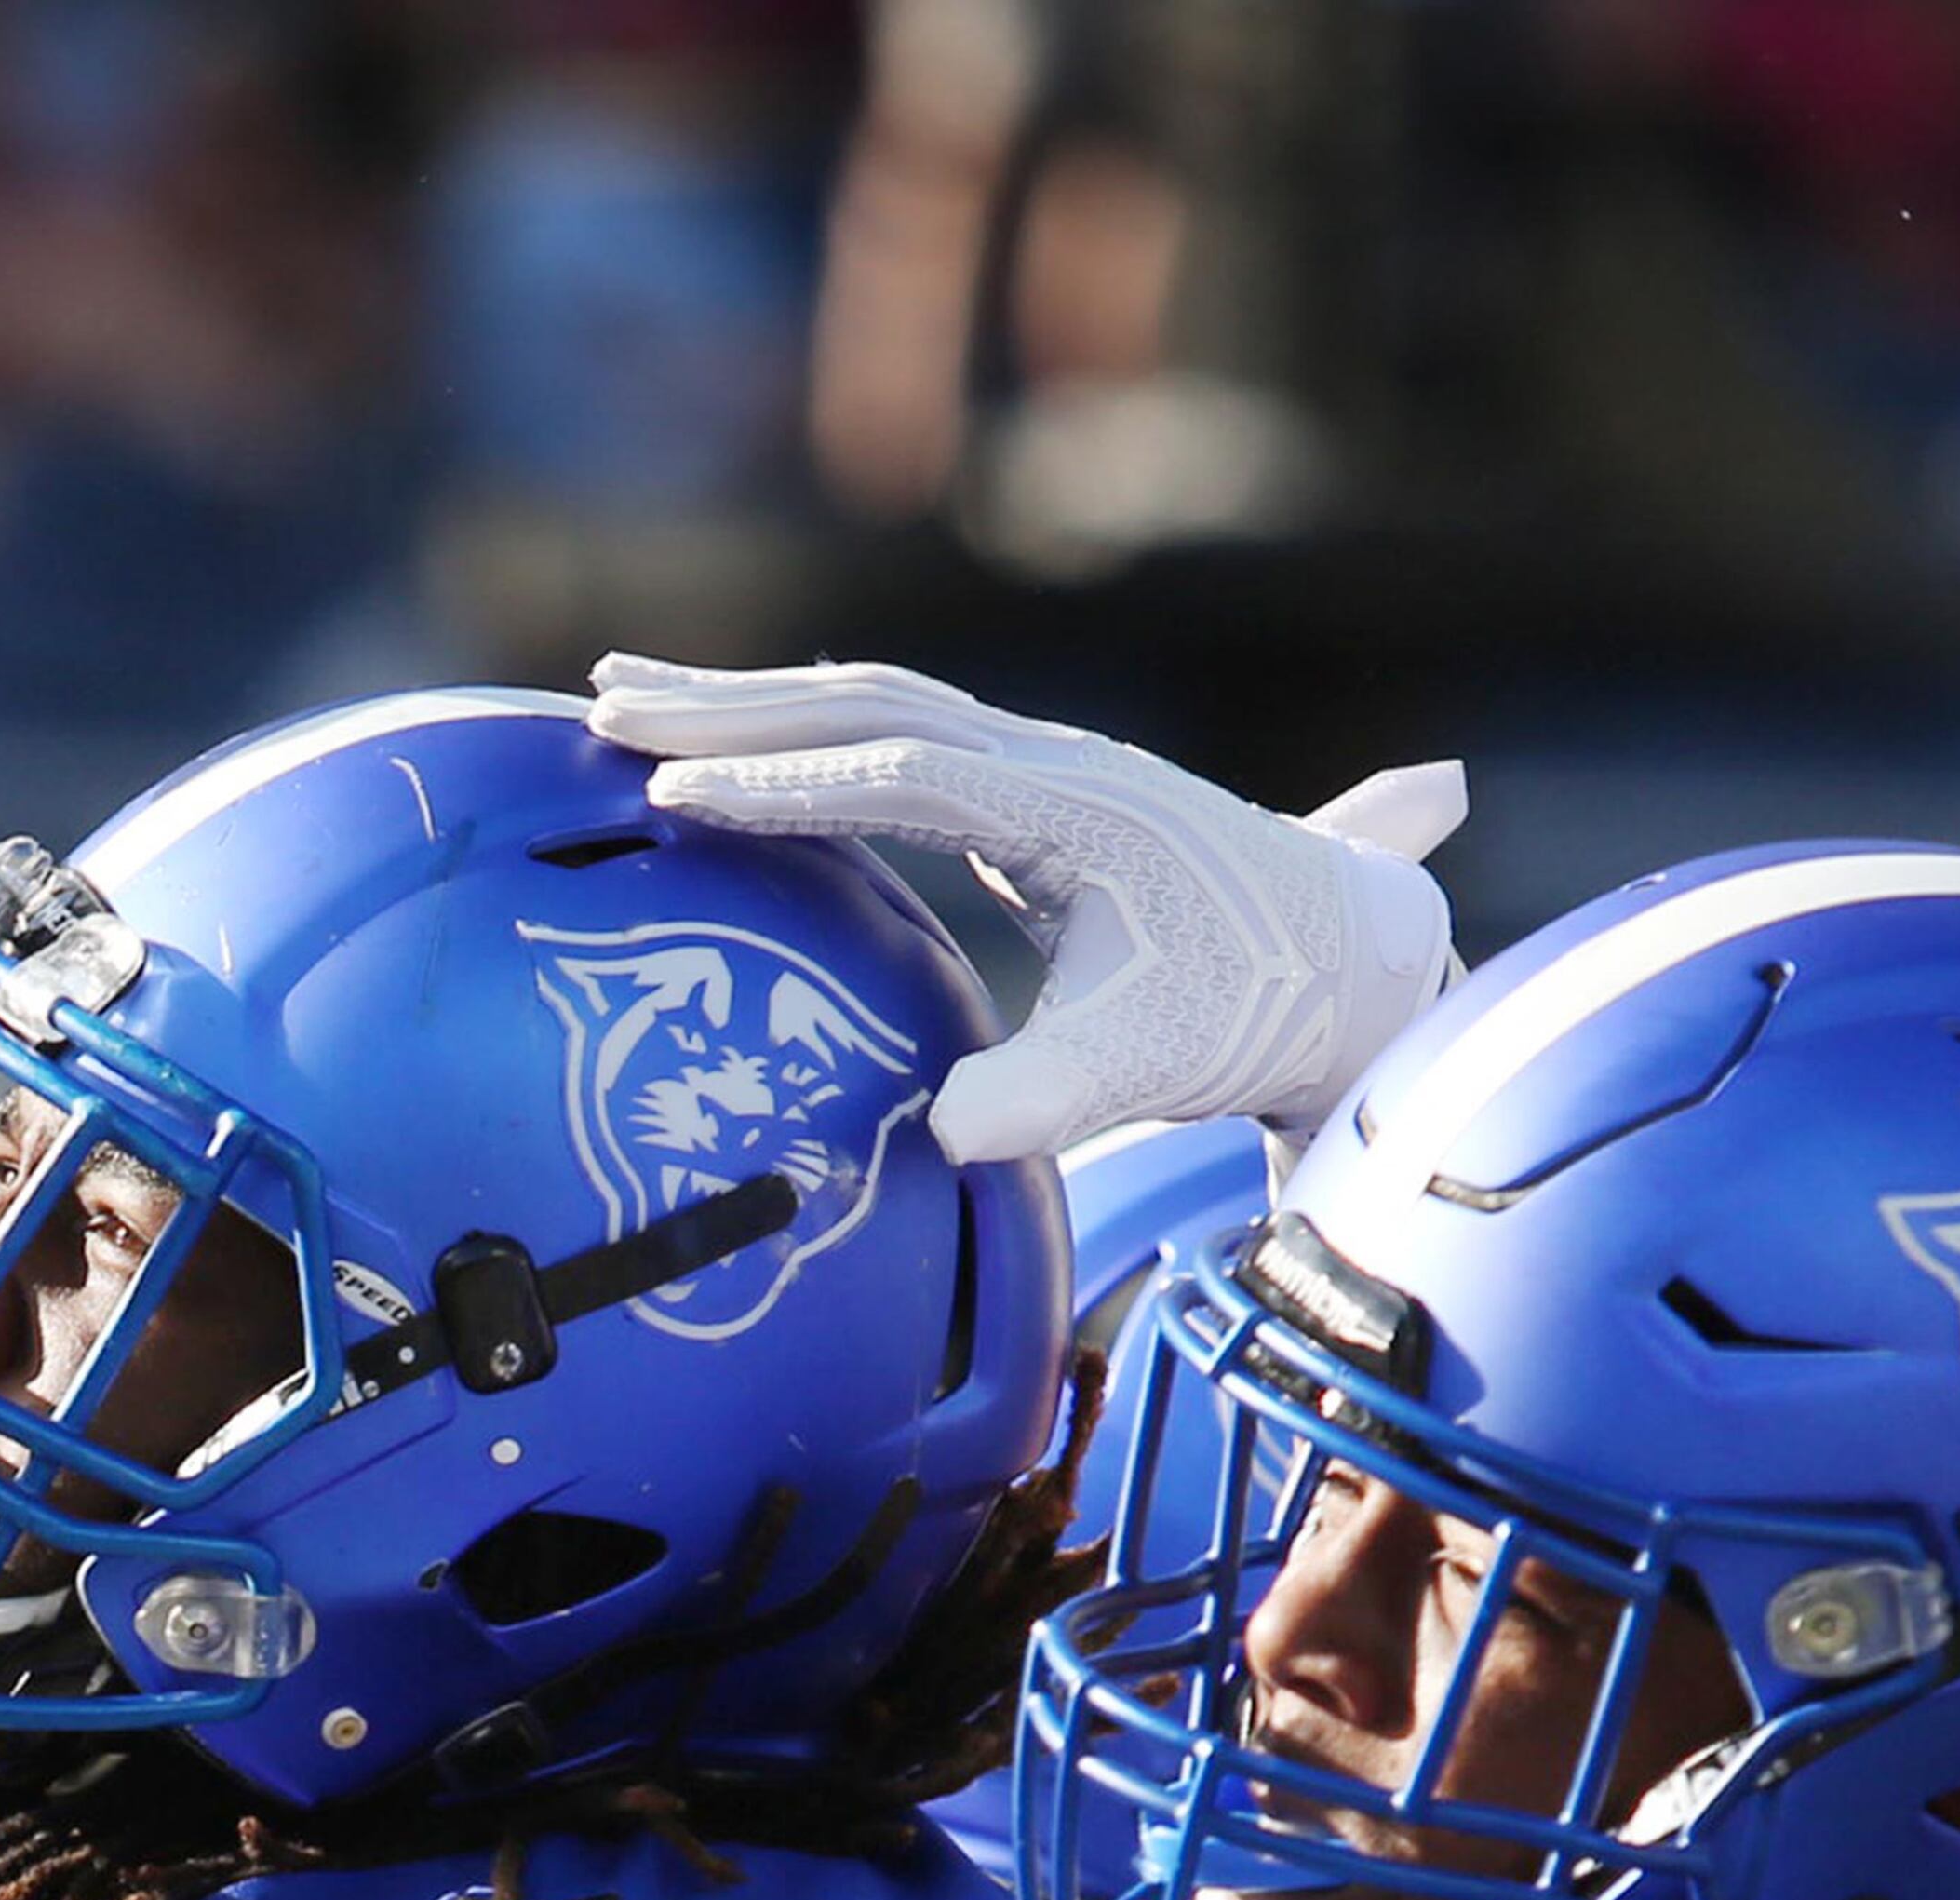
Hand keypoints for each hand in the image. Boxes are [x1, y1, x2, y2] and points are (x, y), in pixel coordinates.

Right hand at [585, 650, 1465, 1159]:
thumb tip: (946, 1133)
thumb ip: (1050, 1098)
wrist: (1351, 962)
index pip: (901, 773)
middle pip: (871, 704)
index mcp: (1078, 807)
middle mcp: (1054, 762)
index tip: (676, 796)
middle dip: (735, 705)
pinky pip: (893, 746)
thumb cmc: (1255, 1012)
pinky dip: (803, 742)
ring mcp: (1040, 771)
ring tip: (629, 709)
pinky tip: (728, 760)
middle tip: (608, 704)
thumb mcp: (1149, 1070)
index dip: (785, 785)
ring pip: (877, 708)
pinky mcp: (1026, 800)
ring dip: (755, 707)